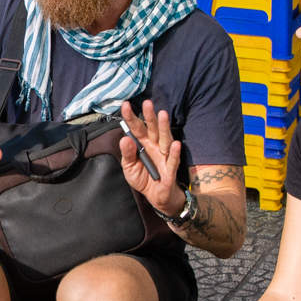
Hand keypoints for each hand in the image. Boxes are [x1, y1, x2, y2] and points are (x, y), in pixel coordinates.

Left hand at [118, 99, 186, 216]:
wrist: (156, 196)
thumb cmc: (143, 178)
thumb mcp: (129, 167)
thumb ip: (127, 154)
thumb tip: (124, 139)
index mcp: (142, 143)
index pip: (136, 127)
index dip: (131, 117)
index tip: (125, 105)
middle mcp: (154, 146)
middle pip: (152, 128)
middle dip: (149, 116)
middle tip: (147, 103)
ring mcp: (163, 155)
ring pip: (165, 139)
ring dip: (164, 127)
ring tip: (162, 115)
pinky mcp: (170, 169)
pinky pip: (173, 160)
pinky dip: (174, 153)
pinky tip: (175, 144)